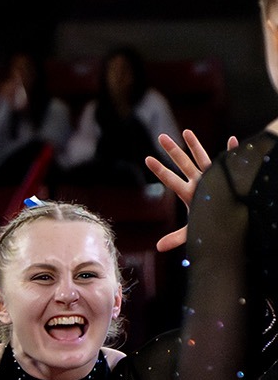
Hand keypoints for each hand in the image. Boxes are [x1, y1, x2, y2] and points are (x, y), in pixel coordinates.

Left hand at [147, 129, 237, 251]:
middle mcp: (199, 180)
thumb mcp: (193, 230)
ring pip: (202, 157)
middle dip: (172, 151)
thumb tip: (158, 248)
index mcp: (189, 192)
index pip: (171, 179)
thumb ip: (177, 237)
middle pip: (183, 163)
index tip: (147, 159)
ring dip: (195, 145)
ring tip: (186, 132)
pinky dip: (232, 151)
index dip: (160, 170)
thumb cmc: (209, 221)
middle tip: (160, 137)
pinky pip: (231, 160)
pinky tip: (232, 140)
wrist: (228, 218)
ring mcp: (213, 176)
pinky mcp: (229, 174)